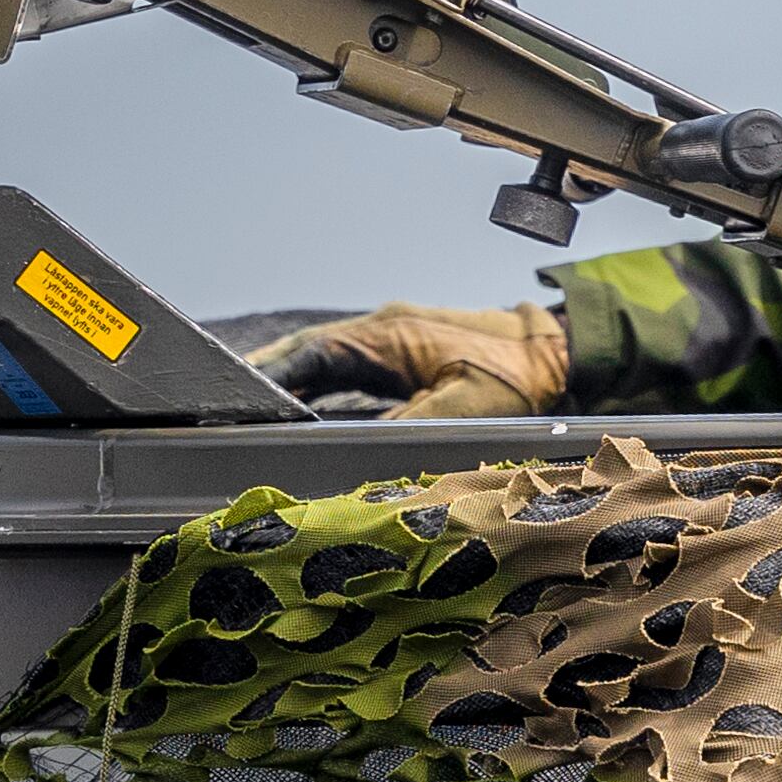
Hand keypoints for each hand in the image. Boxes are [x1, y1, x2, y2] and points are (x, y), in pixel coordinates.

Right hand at [245, 300, 569, 419]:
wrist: (559, 351)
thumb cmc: (517, 372)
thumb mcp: (460, 406)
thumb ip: (404, 425)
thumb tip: (350, 450)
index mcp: (387, 334)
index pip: (311, 351)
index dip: (269, 373)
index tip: (232, 393)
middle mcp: (383, 332)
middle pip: (307, 353)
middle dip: (265, 376)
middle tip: (223, 403)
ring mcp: (392, 342)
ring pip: (324, 361)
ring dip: (289, 381)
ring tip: (250, 410)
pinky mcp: (404, 357)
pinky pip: (346, 371)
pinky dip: (317, 388)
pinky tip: (302, 411)